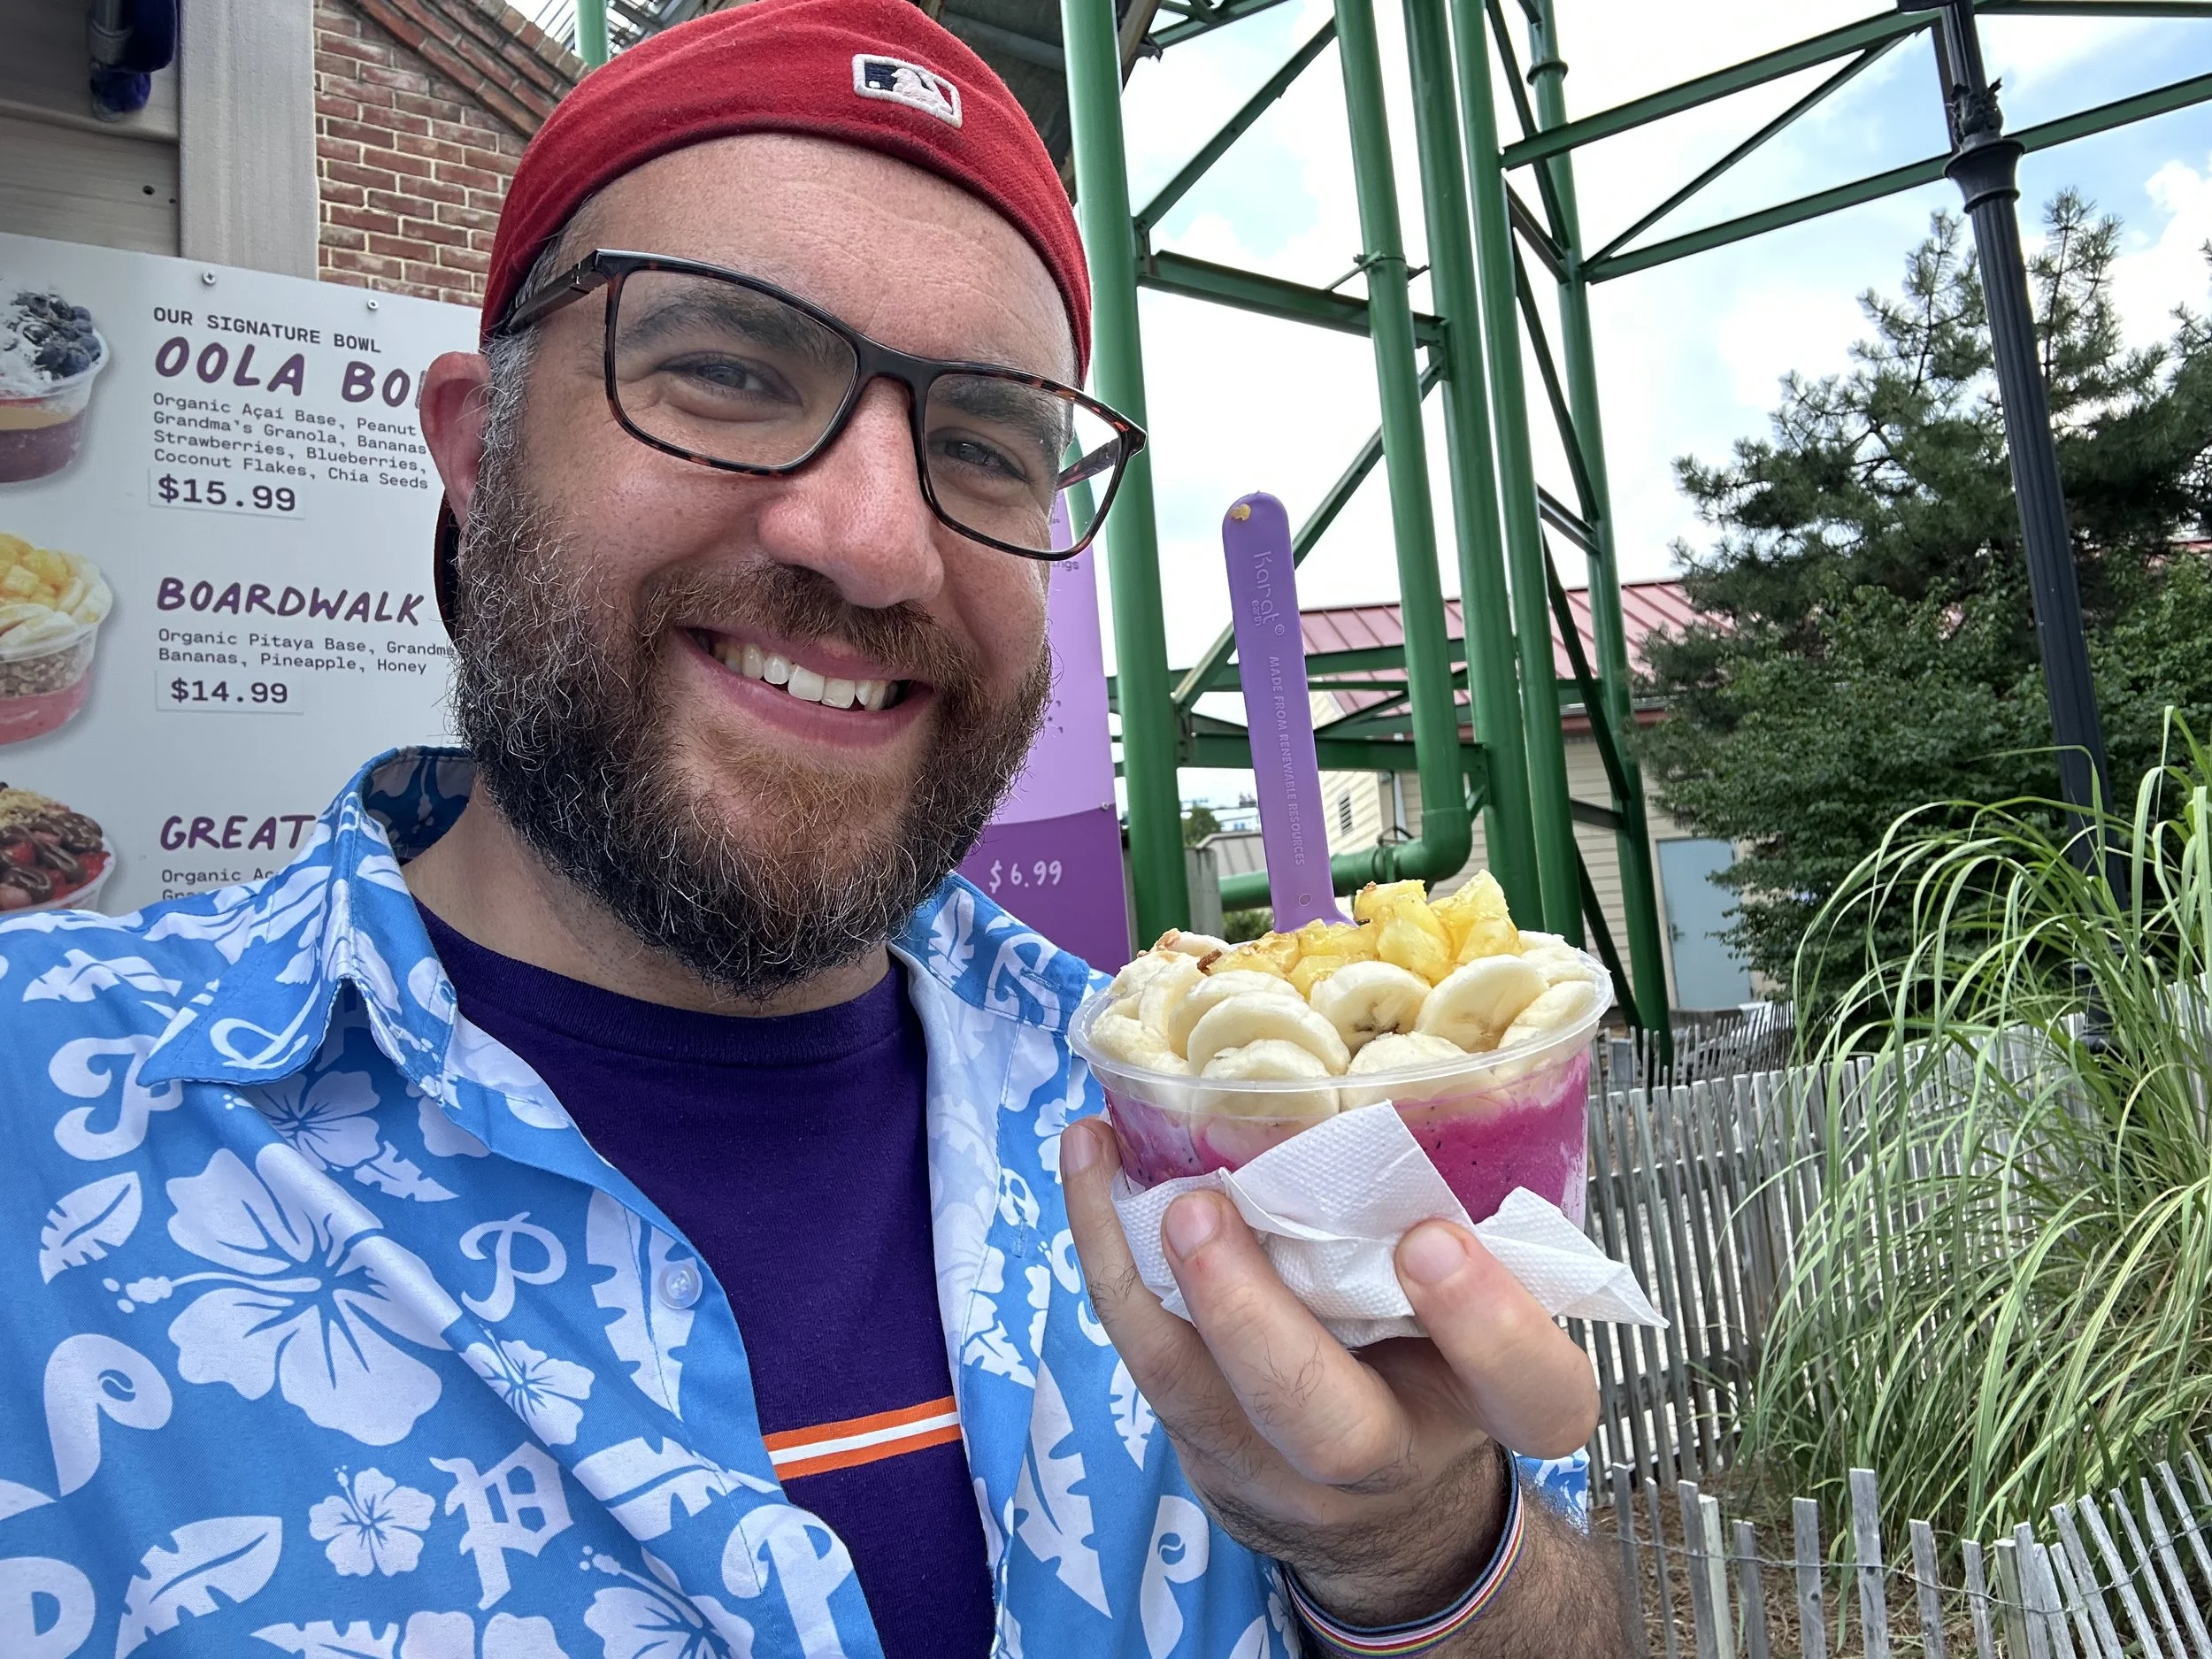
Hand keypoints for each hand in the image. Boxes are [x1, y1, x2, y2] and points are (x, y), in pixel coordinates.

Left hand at [1058, 1116, 1598, 1626]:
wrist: (1382, 1509)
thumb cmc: (1442, 1365)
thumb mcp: (1490, 1314)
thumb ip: (1481, 1236)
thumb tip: (1426, 1076)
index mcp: (1490, 1409)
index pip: (1531, 1394)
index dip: (1488, 1326)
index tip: (1435, 1239)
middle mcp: (1386, 1458)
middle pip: (1331, 1430)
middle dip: (1258, 1322)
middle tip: (1204, 1211)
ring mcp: (1276, 1465)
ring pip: (1198, 1392)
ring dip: (1147, 1272)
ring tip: (1113, 1164)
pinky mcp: (1200, 1439)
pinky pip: (1142, 1352)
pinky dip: (1107, 1247)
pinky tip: (1091, 1153)